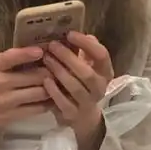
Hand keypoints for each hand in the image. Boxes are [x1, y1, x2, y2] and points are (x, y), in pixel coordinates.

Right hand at [0, 48, 49, 137]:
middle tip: (59, 70)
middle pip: (33, 76)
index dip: (26, 54)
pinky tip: (52, 98)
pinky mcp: (13, 116)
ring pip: (39, 92)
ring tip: (58, 84)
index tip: (41, 51)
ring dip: (52, 88)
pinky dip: (49, 103)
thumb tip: (41, 51)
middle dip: (50, 72)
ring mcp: (6, 101)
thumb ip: (11, 61)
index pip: (9, 58)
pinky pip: (38, 108)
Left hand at [42, 32, 113, 149]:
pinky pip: (64, 103)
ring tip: (46, 59)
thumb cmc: (83, 84)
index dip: (86, 44)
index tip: (70, 33)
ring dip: (59, 71)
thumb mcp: (87, 66)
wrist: (84, 118)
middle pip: (86, 72)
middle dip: (68, 57)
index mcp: (106, 73)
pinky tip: (44, 80)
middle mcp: (100, 88)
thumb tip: (75, 31)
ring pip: (75, 87)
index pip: (102, 56)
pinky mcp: (74, 115)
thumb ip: (83, 51)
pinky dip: (54, 90)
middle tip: (52, 45)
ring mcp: (87, 103)